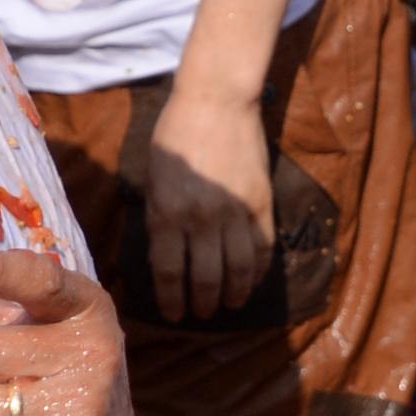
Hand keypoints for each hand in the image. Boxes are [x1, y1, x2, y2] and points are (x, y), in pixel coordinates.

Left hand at [143, 83, 274, 319]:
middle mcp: (201, 219)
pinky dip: (259, 269)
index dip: (172, 301)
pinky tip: (254, 279)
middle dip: (203, 303)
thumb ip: (160, 217)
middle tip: (203, 313)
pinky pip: (263, 246)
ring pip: (238, 268)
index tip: (174, 316)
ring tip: (230, 304)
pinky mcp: (261, 201)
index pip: (169, 273)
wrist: (215, 99)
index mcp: (166, 213)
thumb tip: (165, 256)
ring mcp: (235, 211)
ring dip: (234, 293)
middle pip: (205, 278)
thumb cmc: (174, 135)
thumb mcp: (152, 178)